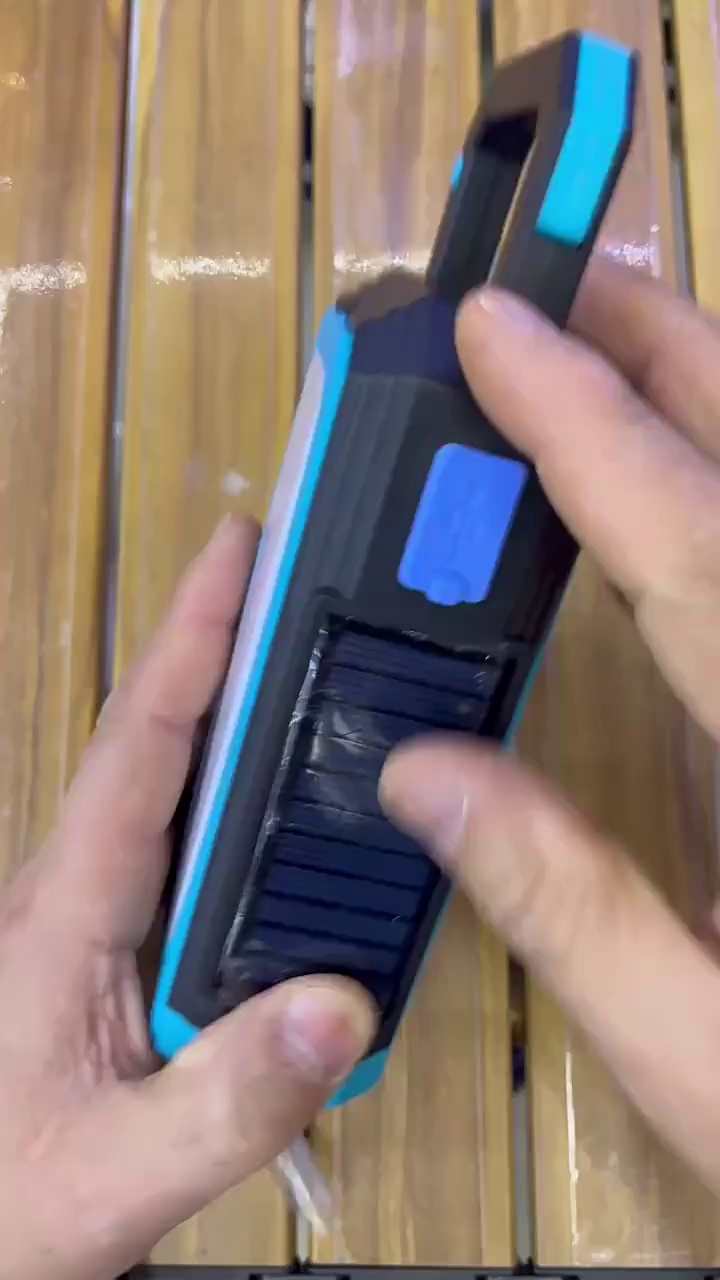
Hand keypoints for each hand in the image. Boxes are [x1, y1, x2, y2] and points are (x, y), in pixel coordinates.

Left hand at [0, 516, 374, 1279]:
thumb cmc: (6, 1201)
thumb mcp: (116, 1173)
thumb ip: (228, 1100)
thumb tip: (345, 1000)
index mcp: (68, 910)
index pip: (140, 747)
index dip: (193, 640)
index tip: (246, 551)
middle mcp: (80, 889)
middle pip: (164, 743)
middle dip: (232, 649)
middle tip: (315, 583)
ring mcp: (96, 916)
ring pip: (180, 795)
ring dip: (244, 721)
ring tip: (327, 666)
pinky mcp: (115, 948)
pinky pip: (190, 855)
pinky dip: (246, 807)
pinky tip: (302, 811)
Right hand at [381, 260, 719, 1197]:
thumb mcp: (695, 1049)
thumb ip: (559, 900)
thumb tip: (415, 770)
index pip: (686, 549)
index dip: (585, 426)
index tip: (500, 332)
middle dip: (673, 359)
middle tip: (575, 281)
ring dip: (704, 406)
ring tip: (611, 342)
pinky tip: (680, 483)